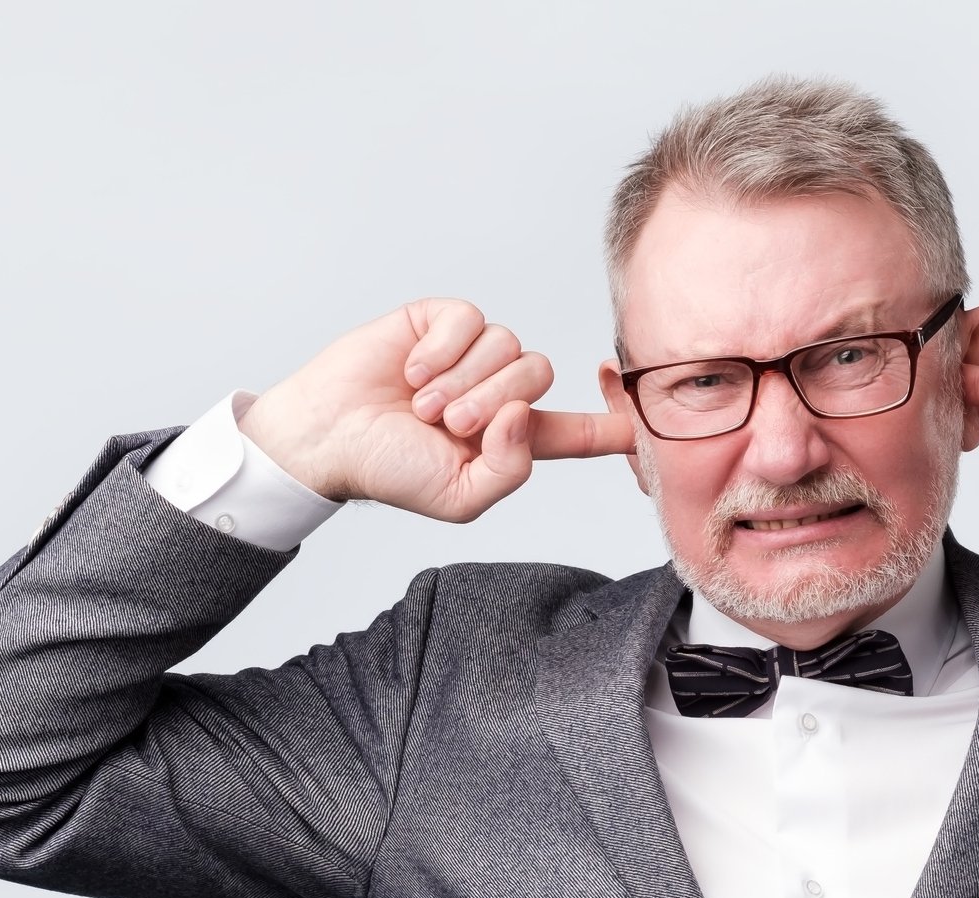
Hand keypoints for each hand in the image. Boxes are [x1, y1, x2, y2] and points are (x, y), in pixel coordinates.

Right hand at [237, 298, 633, 520]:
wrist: (327, 436)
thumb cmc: (388, 471)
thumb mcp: (461, 497)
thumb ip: (511, 468)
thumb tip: (524, 412)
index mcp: (515, 438)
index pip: (581, 429)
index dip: (617, 422)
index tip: (651, 412)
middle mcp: (499, 392)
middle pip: (538, 377)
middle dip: (492, 401)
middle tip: (446, 424)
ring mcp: (471, 355)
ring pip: (507, 347)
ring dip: (461, 380)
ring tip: (421, 403)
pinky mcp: (441, 322)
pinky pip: (471, 321)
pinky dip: (443, 348)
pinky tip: (411, 370)